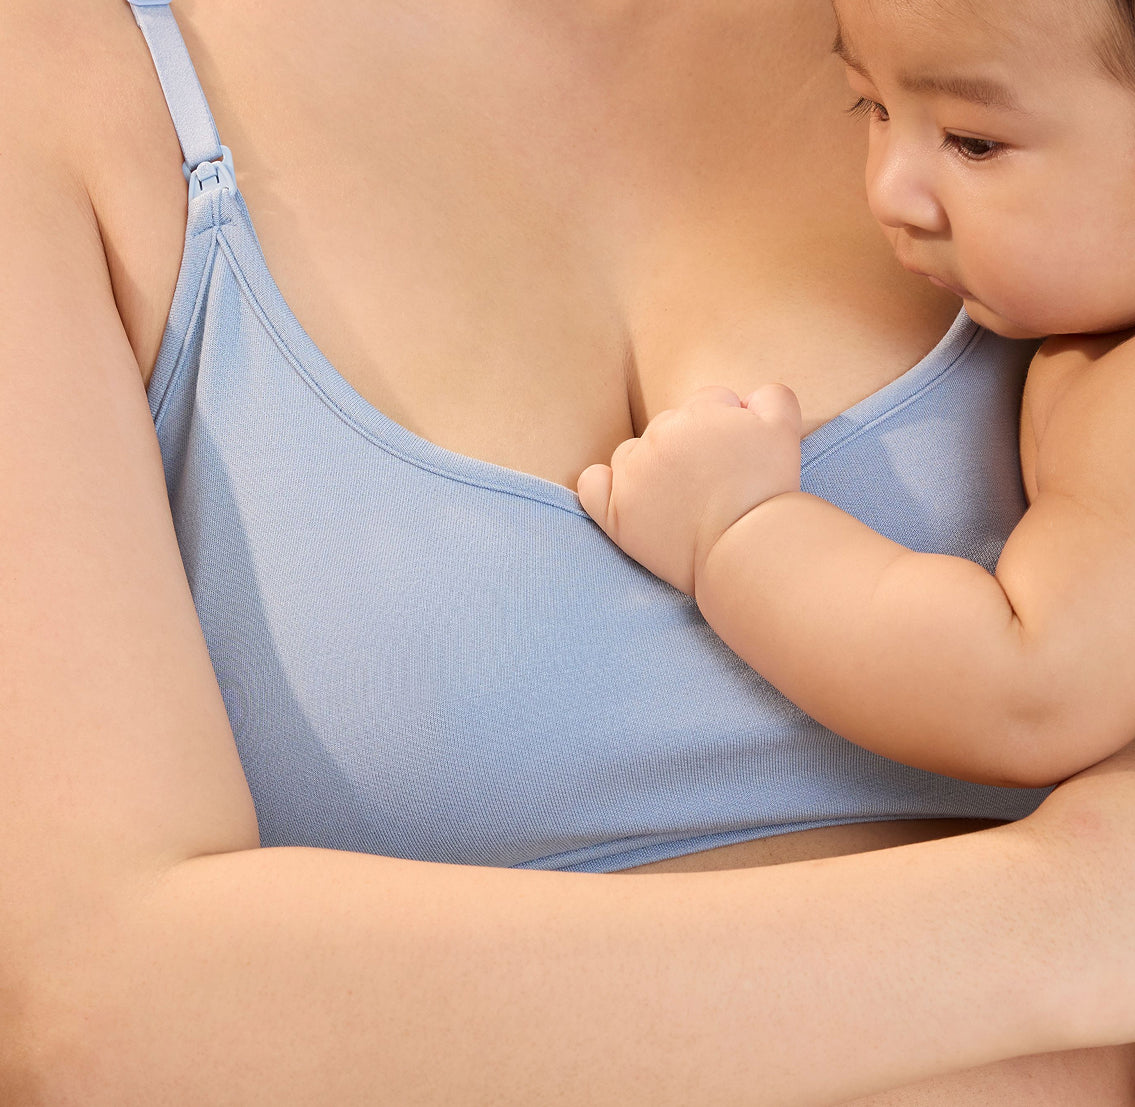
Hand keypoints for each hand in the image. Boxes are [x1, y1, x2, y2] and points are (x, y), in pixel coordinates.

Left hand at [577, 384, 802, 593]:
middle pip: (670, 426)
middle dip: (692, 447)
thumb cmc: (768, 494)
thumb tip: (745, 399)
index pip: (709, 403)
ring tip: (682, 499)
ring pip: (633, 452)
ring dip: (651, 466)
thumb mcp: (784, 430)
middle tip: (716, 484)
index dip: (728, 428)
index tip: (738, 459)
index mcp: (699, 411)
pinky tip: (626, 497)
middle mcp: (660, 434)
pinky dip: (604, 485)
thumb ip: (770, 396)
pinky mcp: (615, 511)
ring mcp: (633, 473)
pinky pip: (592, 484)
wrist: (746, 550)